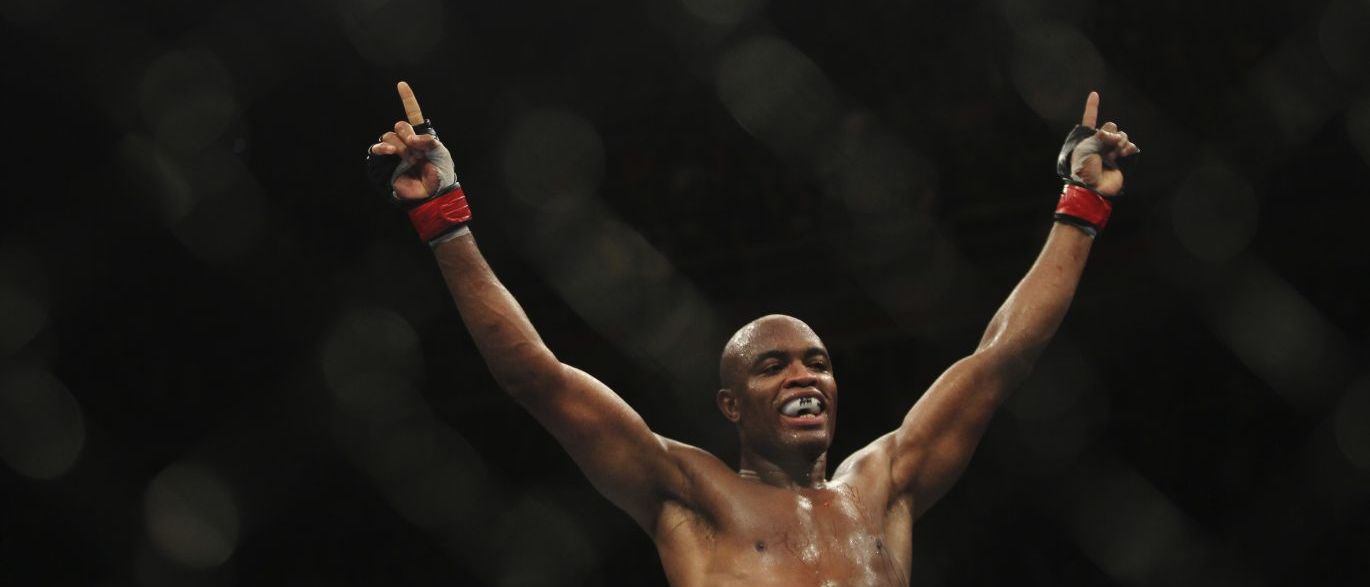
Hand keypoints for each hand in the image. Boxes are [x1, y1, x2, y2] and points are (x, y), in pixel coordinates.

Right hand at [366, 82, 456, 200]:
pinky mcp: (384, 164)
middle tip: (415, 148)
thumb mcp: (440, 152)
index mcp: (420, 136)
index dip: (407, 99)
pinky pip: (377, 150)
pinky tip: (389, 151)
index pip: (412, 113)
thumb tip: (410, 139)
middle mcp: (406, 142)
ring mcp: (395, 152)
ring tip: (408, 157)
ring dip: (399, 145)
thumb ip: (428, 140)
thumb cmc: (440, 173)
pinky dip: (381, 148)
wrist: (433, 194)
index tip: (401, 84)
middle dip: (406, 133)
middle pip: (398, 126)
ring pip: (388, 136)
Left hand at [1069, 92, 1139, 196]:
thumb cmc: (1083, 168)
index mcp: (1086, 138)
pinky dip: (1128, 147)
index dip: (1092, 106)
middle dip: (1110, 133)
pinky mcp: (1120, 159)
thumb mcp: (1086, 148)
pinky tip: (1124, 153)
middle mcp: (1098, 142)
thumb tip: (1115, 135)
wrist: (1092, 187)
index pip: (1089, 119)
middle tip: (1107, 144)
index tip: (1094, 94)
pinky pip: (1128, 146)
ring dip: (1119, 141)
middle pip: (1110, 126)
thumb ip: (1100, 136)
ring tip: (1114, 153)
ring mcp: (1110, 150)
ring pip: (1121, 135)